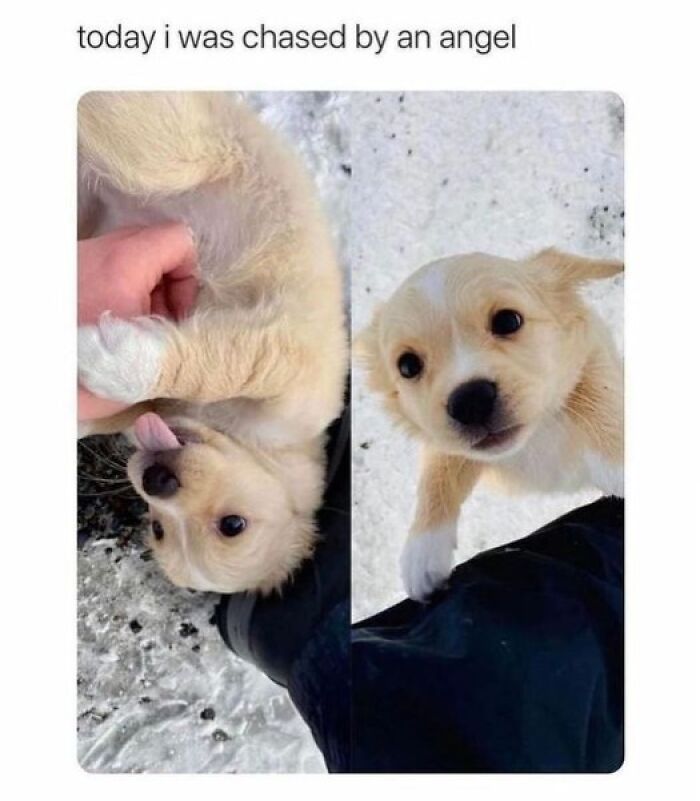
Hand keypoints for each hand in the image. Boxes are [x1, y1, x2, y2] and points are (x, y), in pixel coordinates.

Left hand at [78, 223, 197, 421]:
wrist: (34, 385)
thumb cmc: (93, 371)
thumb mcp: (153, 359)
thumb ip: (183, 336)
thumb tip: (197, 331)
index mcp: (122, 264)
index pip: (179, 239)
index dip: (189, 277)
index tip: (178, 314)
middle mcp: (96, 251)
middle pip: (153, 243)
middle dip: (166, 283)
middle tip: (159, 322)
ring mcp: (77, 259)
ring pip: (129, 257)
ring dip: (142, 290)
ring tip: (132, 328)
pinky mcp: (64, 275)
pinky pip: (106, 269)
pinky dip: (118, 292)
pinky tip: (110, 325)